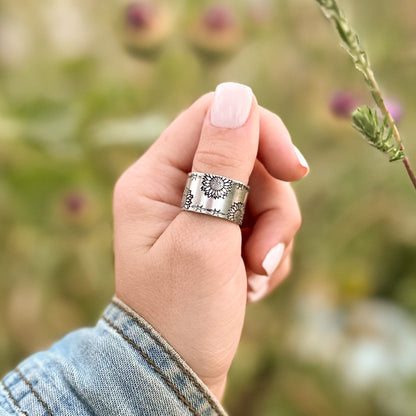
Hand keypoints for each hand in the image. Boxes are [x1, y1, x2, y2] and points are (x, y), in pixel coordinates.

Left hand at [113, 82, 307, 398]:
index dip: (260, 132)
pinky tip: (252, 283)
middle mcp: (174, 185)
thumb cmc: (182, 312)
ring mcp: (200, 207)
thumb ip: (221, 163)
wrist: (178, 368)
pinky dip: (269, 248)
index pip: (213, 117)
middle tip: (263, 252)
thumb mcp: (203, 236)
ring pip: (263, 190)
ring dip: (273, 234)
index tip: (293, 169)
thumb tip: (238, 96)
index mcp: (153, 177)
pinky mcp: (221, 229)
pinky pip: (264, 218)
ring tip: (254, 276)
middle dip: (271, 204)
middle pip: (247, 155)